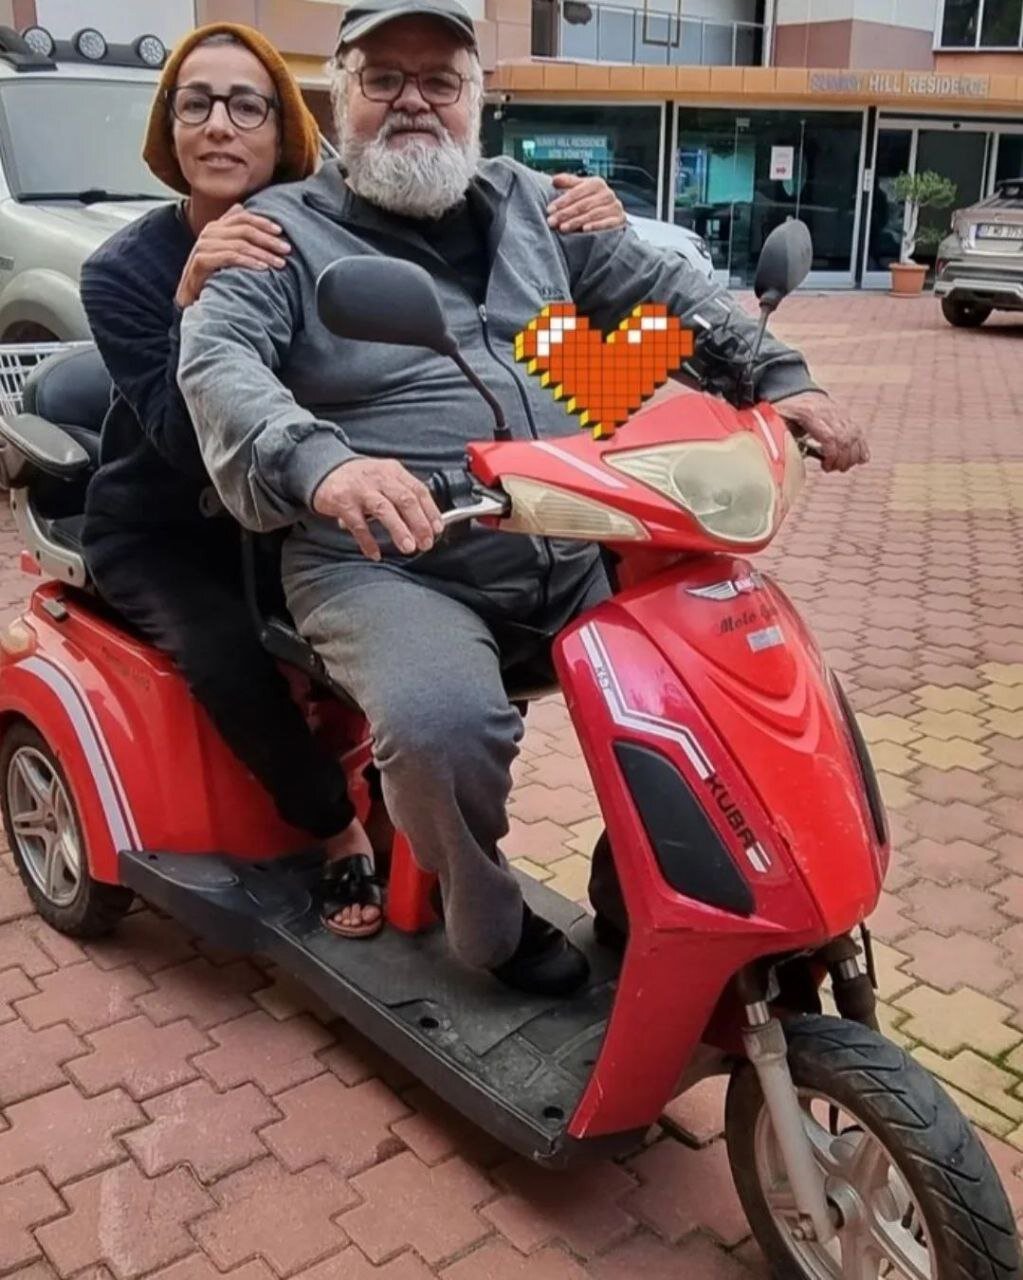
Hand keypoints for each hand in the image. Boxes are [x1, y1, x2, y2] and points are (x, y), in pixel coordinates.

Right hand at [175, 205, 290, 307]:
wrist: (191, 296)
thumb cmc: (213, 274)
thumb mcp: (225, 250)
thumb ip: (233, 231)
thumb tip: (241, 206)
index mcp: (216, 227)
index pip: (242, 217)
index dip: (263, 222)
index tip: (281, 231)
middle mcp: (209, 233)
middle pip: (244, 230)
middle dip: (268, 240)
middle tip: (287, 249)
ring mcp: (204, 246)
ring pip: (240, 244)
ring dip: (263, 253)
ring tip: (280, 263)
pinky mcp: (201, 260)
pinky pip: (230, 257)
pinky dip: (248, 262)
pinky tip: (263, 268)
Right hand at [312, 458, 443, 560]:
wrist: (323, 468)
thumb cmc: (359, 479)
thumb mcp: (384, 478)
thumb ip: (402, 495)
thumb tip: (425, 524)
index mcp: (393, 471)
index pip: (418, 490)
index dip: (431, 511)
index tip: (437, 529)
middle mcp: (379, 477)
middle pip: (405, 499)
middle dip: (419, 523)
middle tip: (426, 542)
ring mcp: (360, 489)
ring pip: (384, 509)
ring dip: (399, 530)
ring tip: (408, 547)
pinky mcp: (342, 501)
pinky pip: (357, 524)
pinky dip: (367, 541)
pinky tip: (375, 553)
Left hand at [547, 173, 625, 232]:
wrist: (612, 216)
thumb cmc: (591, 202)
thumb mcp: (580, 190)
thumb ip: (568, 184)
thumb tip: (554, 180)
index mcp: (596, 183)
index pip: (576, 192)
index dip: (562, 201)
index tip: (549, 210)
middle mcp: (607, 193)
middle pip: (583, 204)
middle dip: (566, 213)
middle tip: (552, 222)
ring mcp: (615, 206)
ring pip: (593, 214)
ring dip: (576, 222)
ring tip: (563, 228)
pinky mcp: (620, 219)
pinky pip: (607, 223)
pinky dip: (596, 226)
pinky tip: (585, 230)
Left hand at [774, 391, 868, 473]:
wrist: (794, 389)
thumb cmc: (783, 408)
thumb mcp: (775, 419)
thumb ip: (775, 434)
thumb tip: (774, 455)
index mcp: (810, 413)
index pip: (830, 436)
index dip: (832, 454)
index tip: (826, 466)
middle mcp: (828, 411)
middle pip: (844, 438)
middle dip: (842, 458)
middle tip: (831, 468)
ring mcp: (839, 413)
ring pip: (854, 435)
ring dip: (852, 455)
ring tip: (842, 467)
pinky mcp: (845, 416)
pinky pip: (858, 431)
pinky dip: (861, 446)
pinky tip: (862, 459)